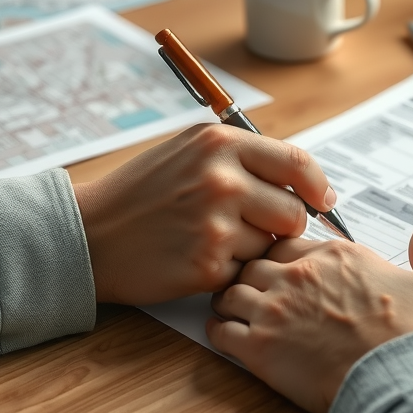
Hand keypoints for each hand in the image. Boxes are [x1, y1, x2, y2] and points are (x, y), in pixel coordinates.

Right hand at [73, 123, 334, 304]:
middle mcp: (222, 179)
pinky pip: (244, 269)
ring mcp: (216, 223)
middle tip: (252, 226)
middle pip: (294, 212)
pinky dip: (228, 269)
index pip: (297, 163)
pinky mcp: (208, 264)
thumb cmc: (143, 192)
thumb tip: (304, 178)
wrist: (89, 234)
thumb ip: (244, 157)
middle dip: (282, 225)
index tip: (322, 200)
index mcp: (221, 143)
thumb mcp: (190, 151)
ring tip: (209, 237)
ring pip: (270, 244)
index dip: (317, 186)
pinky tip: (195, 257)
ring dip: (250, 248)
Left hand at [207, 219, 412, 412]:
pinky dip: (221, 333)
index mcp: (338, 256)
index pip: (291, 243)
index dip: (288, 258)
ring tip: (242, 315)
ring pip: (230, 292)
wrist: (409, 380)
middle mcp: (300, 275)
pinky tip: (232, 340)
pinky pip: (220, 331)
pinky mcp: (259, 349)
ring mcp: (275, 310)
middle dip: (255, 277)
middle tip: (262, 294)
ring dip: (233, 301)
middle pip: (255, 263)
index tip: (292, 273)